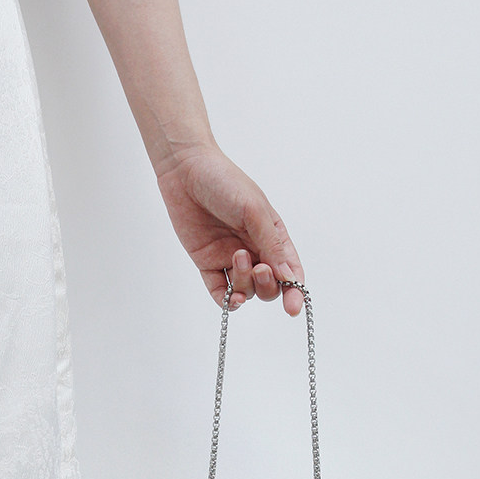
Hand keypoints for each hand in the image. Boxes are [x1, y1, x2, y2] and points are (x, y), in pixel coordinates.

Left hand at [155, 142, 304, 314]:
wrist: (185, 170)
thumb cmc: (225, 182)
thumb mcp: (254, 210)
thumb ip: (271, 244)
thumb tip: (289, 276)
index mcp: (272, 235)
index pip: (289, 270)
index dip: (294, 290)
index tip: (293, 307)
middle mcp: (254, 250)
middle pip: (268, 286)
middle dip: (267, 285)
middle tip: (258, 268)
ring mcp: (230, 258)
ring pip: (245, 289)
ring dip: (244, 282)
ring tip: (235, 257)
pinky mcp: (207, 263)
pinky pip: (219, 291)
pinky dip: (227, 299)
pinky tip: (230, 297)